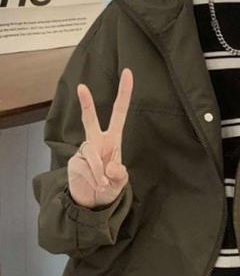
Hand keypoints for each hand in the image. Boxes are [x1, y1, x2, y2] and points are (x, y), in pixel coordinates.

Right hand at [67, 67, 133, 208]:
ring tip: (104, 185)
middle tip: (81, 86)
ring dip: (100, 174)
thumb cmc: (110, 186)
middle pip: (90, 120)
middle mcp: (97, 141)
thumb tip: (110, 168)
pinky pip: (86, 169)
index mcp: (113, 140)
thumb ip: (120, 174)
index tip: (128, 73)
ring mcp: (84, 151)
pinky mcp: (74, 162)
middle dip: (86, 104)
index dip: (124, 94)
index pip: (118, 113)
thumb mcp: (121, 182)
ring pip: (93, 157)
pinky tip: (96, 186)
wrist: (92, 202)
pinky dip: (94, 180)